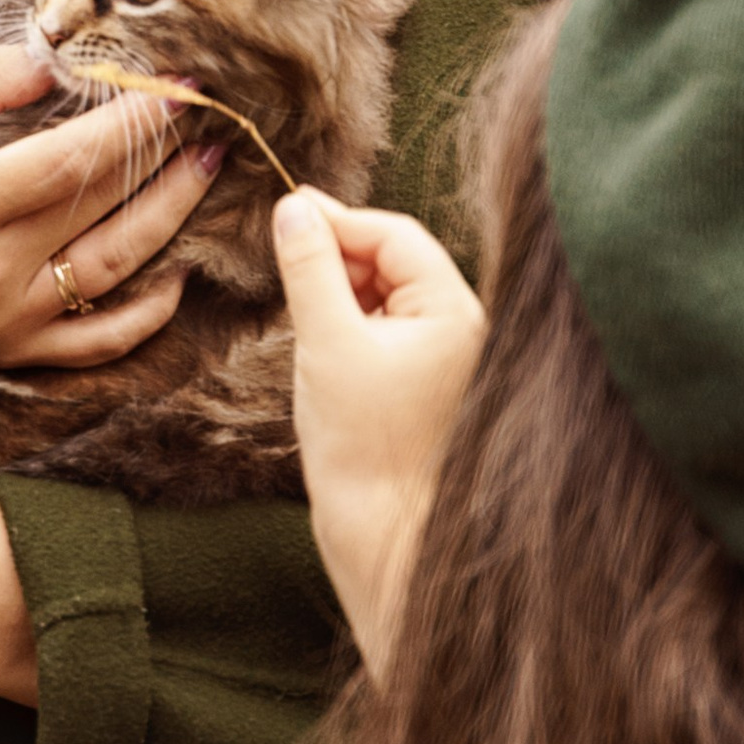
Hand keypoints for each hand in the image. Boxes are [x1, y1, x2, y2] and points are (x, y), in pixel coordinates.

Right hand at [0, 40, 224, 408]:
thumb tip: (54, 61)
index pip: (72, 157)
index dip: (134, 120)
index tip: (177, 83)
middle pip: (106, 207)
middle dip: (166, 155)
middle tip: (209, 114)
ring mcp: (10, 319)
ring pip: (117, 270)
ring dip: (174, 217)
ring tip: (208, 169)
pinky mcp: (17, 352)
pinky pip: (100, 343)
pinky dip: (149, 312)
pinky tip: (178, 270)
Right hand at [270, 192, 486, 674]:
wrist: (384, 536)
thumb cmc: (362, 446)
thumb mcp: (326, 342)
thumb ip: (310, 268)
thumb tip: (292, 208)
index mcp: (454, 312)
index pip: (396, 234)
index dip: (339, 220)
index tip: (285, 212)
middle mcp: (462, 329)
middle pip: (396, 260)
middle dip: (339, 253)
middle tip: (282, 252)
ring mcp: (445, 359)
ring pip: (387, 295)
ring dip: (341, 289)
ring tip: (298, 307)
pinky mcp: (423, 386)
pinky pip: (385, 331)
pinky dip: (349, 324)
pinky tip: (318, 342)